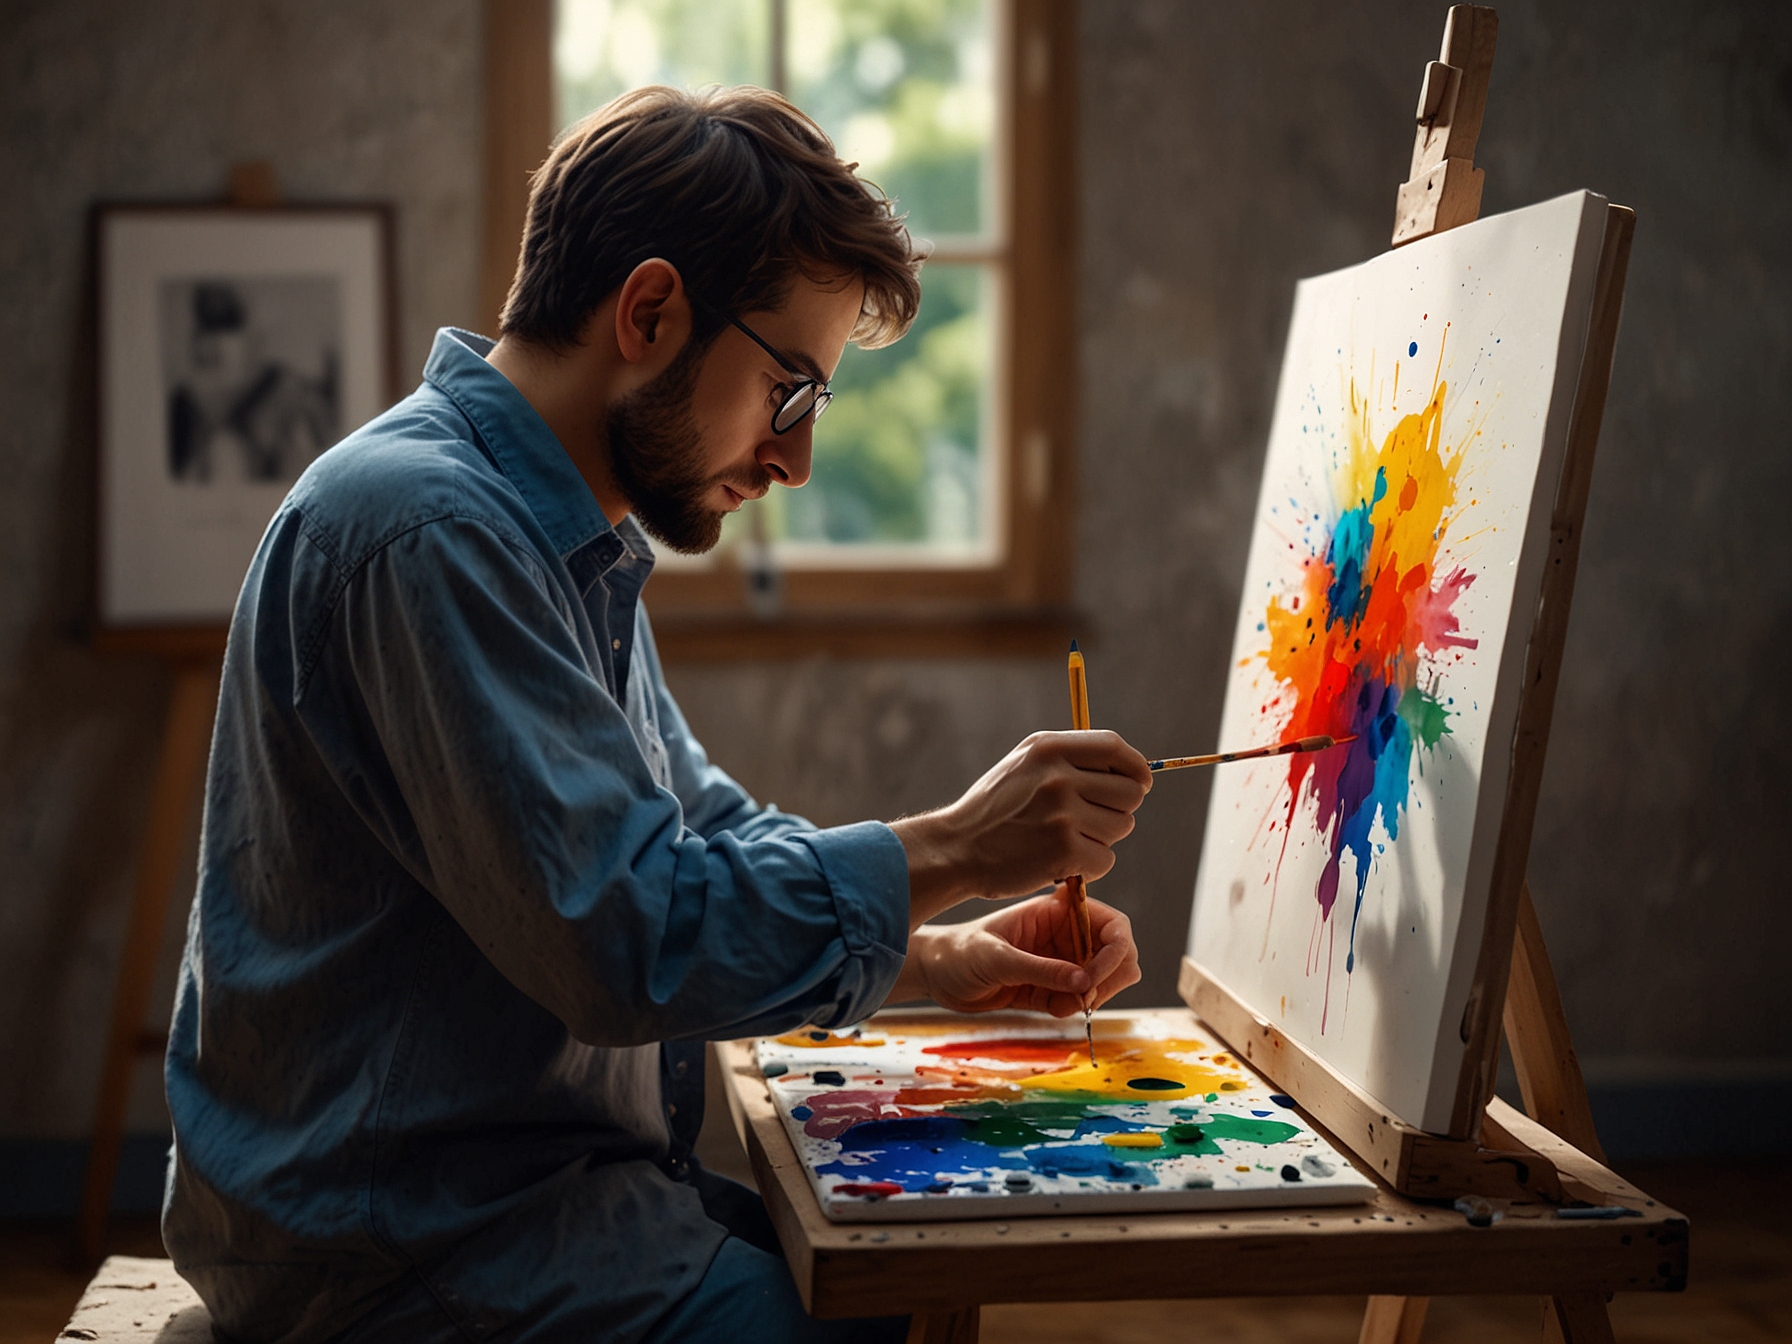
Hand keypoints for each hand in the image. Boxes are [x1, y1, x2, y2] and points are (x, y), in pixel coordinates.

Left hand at [889, 891, 1140, 1017]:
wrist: (937, 975)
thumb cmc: (959, 953)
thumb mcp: (997, 959)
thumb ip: (1040, 970)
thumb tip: (1083, 983)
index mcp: (1057, 913)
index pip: (1112, 924)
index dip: (1115, 950)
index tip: (1092, 976)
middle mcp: (1067, 934)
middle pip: (1120, 953)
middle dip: (1108, 978)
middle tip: (1081, 997)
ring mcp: (1064, 962)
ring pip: (1107, 980)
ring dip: (1091, 998)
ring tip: (1057, 1004)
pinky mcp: (1055, 988)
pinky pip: (1083, 1001)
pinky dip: (1073, 1009)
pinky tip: (1047, 1008)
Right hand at [892, 731, 1151, 925]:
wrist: (955, 849)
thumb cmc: (993, 810)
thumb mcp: (1023, 765)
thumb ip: (1069, 759)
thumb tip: (1128, 768)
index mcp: (1048, 748)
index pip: (1115, 747)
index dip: (1135, 767)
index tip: (1139, 783)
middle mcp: (1058, 776)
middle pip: (1129, 792)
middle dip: (1118, 809)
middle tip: (1090, 821)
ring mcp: (1062, 814)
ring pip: (1121, 827)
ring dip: (1101, 839)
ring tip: (1066, 840)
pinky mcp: (1064, 850)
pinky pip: (1106, 859)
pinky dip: (1089, 867)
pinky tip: (1061, 862)